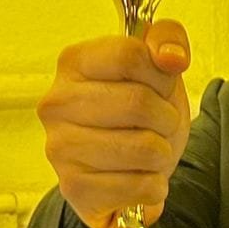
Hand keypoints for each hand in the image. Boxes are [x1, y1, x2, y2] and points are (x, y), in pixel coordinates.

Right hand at [36, 20, 190, 227]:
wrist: (124, 167)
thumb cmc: (137, 113)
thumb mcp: (157, 68)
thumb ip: (167, 39)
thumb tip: (171, 57)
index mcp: (73, 62)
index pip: (130, 55)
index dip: (159, 74)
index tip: (157, 87)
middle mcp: (57, 103)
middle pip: (139, 103)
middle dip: (165, 118)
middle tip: (156, 124)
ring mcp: (60, 147)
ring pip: (146, 148)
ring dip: (162, 153)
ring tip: (146, 152)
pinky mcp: (75, 188)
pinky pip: (142, 186)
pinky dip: (154, 185)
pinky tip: (137, 177)